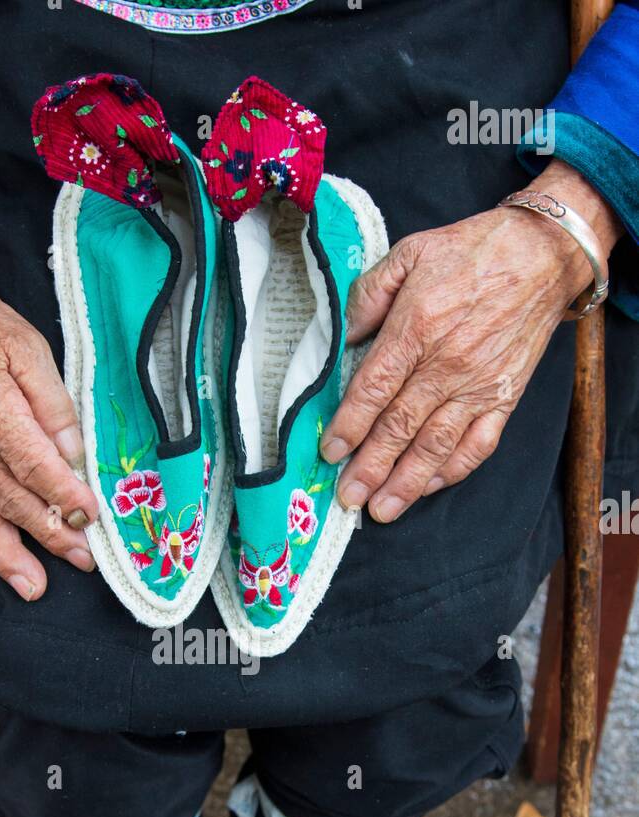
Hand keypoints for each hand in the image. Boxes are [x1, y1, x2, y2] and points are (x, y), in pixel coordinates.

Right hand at [0, 230, 97, 598]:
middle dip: (51, 536)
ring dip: (7, 557)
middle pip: (15, 500)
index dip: (65, 496)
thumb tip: (74, 454)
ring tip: (32, 588)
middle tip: (83, 562)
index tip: (91, 519)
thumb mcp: (30, 350)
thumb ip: (54, 404)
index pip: (36, 466)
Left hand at [320, 162, 622, 522]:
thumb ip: (369, 294)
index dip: (349, 425)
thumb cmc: (471, 251)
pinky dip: (452, 471)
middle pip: (400, 427)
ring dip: (406, 482)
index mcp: (417, 327)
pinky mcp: (504, 397)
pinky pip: (477, 445)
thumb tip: (345, 336)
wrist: (541, 253)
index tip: (330, 452)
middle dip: (370, 468)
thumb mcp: (409, 253)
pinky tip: (427, 487)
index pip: (374, 389)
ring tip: (381, 510)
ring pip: (436, 445)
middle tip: (347, 497)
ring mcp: (478, 386)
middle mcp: (447, 364)